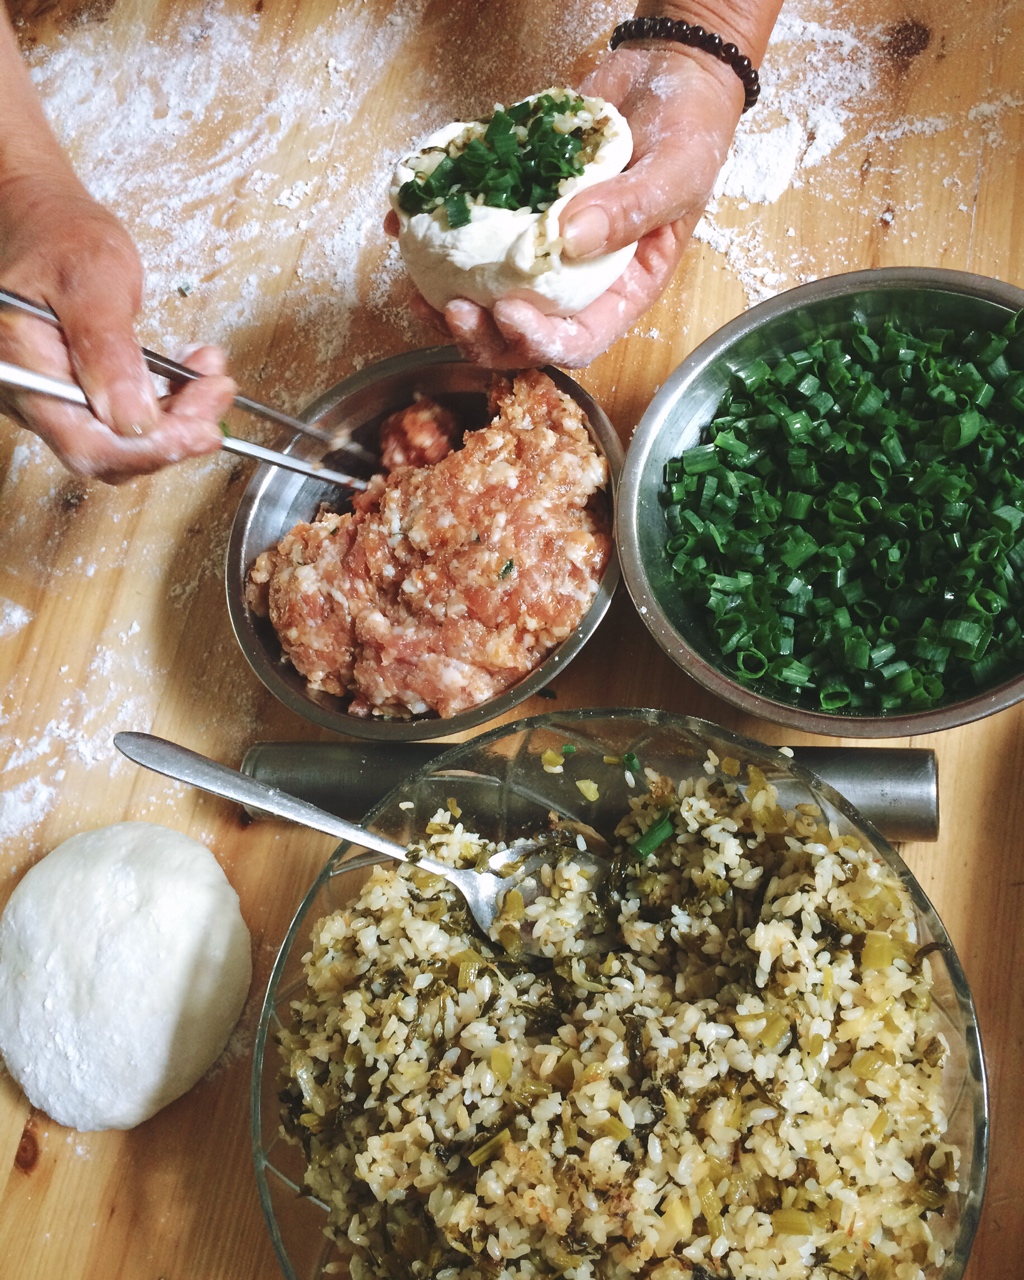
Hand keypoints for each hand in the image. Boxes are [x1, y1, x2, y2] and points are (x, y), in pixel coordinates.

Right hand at [0, 173, 235, 482]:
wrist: (45, 220)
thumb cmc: (60, 236)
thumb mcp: (94, 280)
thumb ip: (109, 350)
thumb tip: (132, 415)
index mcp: (24, 369)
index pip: (88, 444)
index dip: (150, 449)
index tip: (200, 431)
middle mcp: (33, 396)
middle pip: (111, 452)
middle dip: (175, 432)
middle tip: (216, 392)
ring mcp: (54, 401)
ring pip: (125, 441)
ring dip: (179, 417)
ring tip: (209, 376)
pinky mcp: (78, 397)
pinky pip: (126, 421)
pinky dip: (168, 406)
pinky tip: (191, 378)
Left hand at [397, 44, 744, 367]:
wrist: (670, 72)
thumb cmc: (691, 131)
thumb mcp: (678, 172)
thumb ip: (631, 210)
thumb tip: (569, 239)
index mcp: (619, 289)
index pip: (577, 341)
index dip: (540, 340)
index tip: (508, 312)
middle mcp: (574, 280)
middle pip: (522, 334)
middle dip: (483, 335)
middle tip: (454, 309)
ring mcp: (537, 248)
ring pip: (487, 299)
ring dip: (448, 305)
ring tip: (419, 287)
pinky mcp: (511, 211)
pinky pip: (469, 237)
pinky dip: (430, 239)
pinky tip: (402, 227)